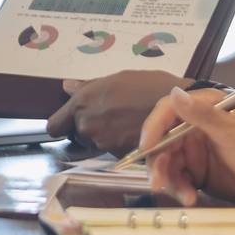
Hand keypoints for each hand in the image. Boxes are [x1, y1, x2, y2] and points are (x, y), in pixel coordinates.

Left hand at [46, 70, 182, 151]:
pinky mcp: (118, 155)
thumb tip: (67, 87)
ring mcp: (103, 143)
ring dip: (104, 136)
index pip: (54, 126)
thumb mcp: (117, 78)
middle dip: (88, 128)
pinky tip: (132, 131)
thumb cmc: (148, 85)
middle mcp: (87, 126)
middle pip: (76, 135)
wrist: (180, 106)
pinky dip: (118, 144)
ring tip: (124, 122)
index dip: (61, 124)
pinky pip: (111, 151)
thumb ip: (88, 87)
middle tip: (109, 116)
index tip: (70, 121)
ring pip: (94, 144)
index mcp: (82, 103)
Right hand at [143, 87, 234, 206]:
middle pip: (162, 142)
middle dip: (157, 163)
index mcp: (203, 108)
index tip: (146, 148)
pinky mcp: (198, 172)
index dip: (153, 128)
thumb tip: (174, 93)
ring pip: (167, 164)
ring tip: (185, 196)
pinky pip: (178, 180)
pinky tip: (192, 199)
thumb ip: (202, 115)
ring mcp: (195, 151)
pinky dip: (180, 190)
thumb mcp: (233, 132)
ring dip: (169, 180)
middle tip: (158, 184)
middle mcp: (194, 127)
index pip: (167, 112)